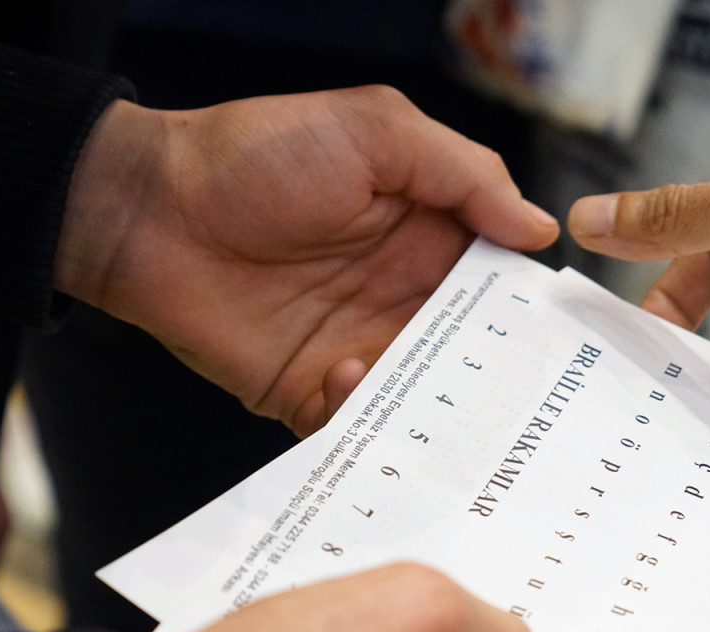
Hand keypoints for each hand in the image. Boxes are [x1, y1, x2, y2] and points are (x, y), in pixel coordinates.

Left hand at [56, 88, 558, 435]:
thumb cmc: (256, 156)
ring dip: (435, 404)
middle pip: (472, 353)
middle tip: (518, 392)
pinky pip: (356, 423)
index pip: (501, 283)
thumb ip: (465, 173)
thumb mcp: (376, 131)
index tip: (558, 335)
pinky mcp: (308, 390)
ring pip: (423, 396)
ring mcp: (359, 346)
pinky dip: (364, 416)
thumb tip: (539, 230)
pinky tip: (347, 376)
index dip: (530, 310)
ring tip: (438, 397)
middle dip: (495, 375)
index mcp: (428, 234)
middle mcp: (401, 296)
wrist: (151, 210)